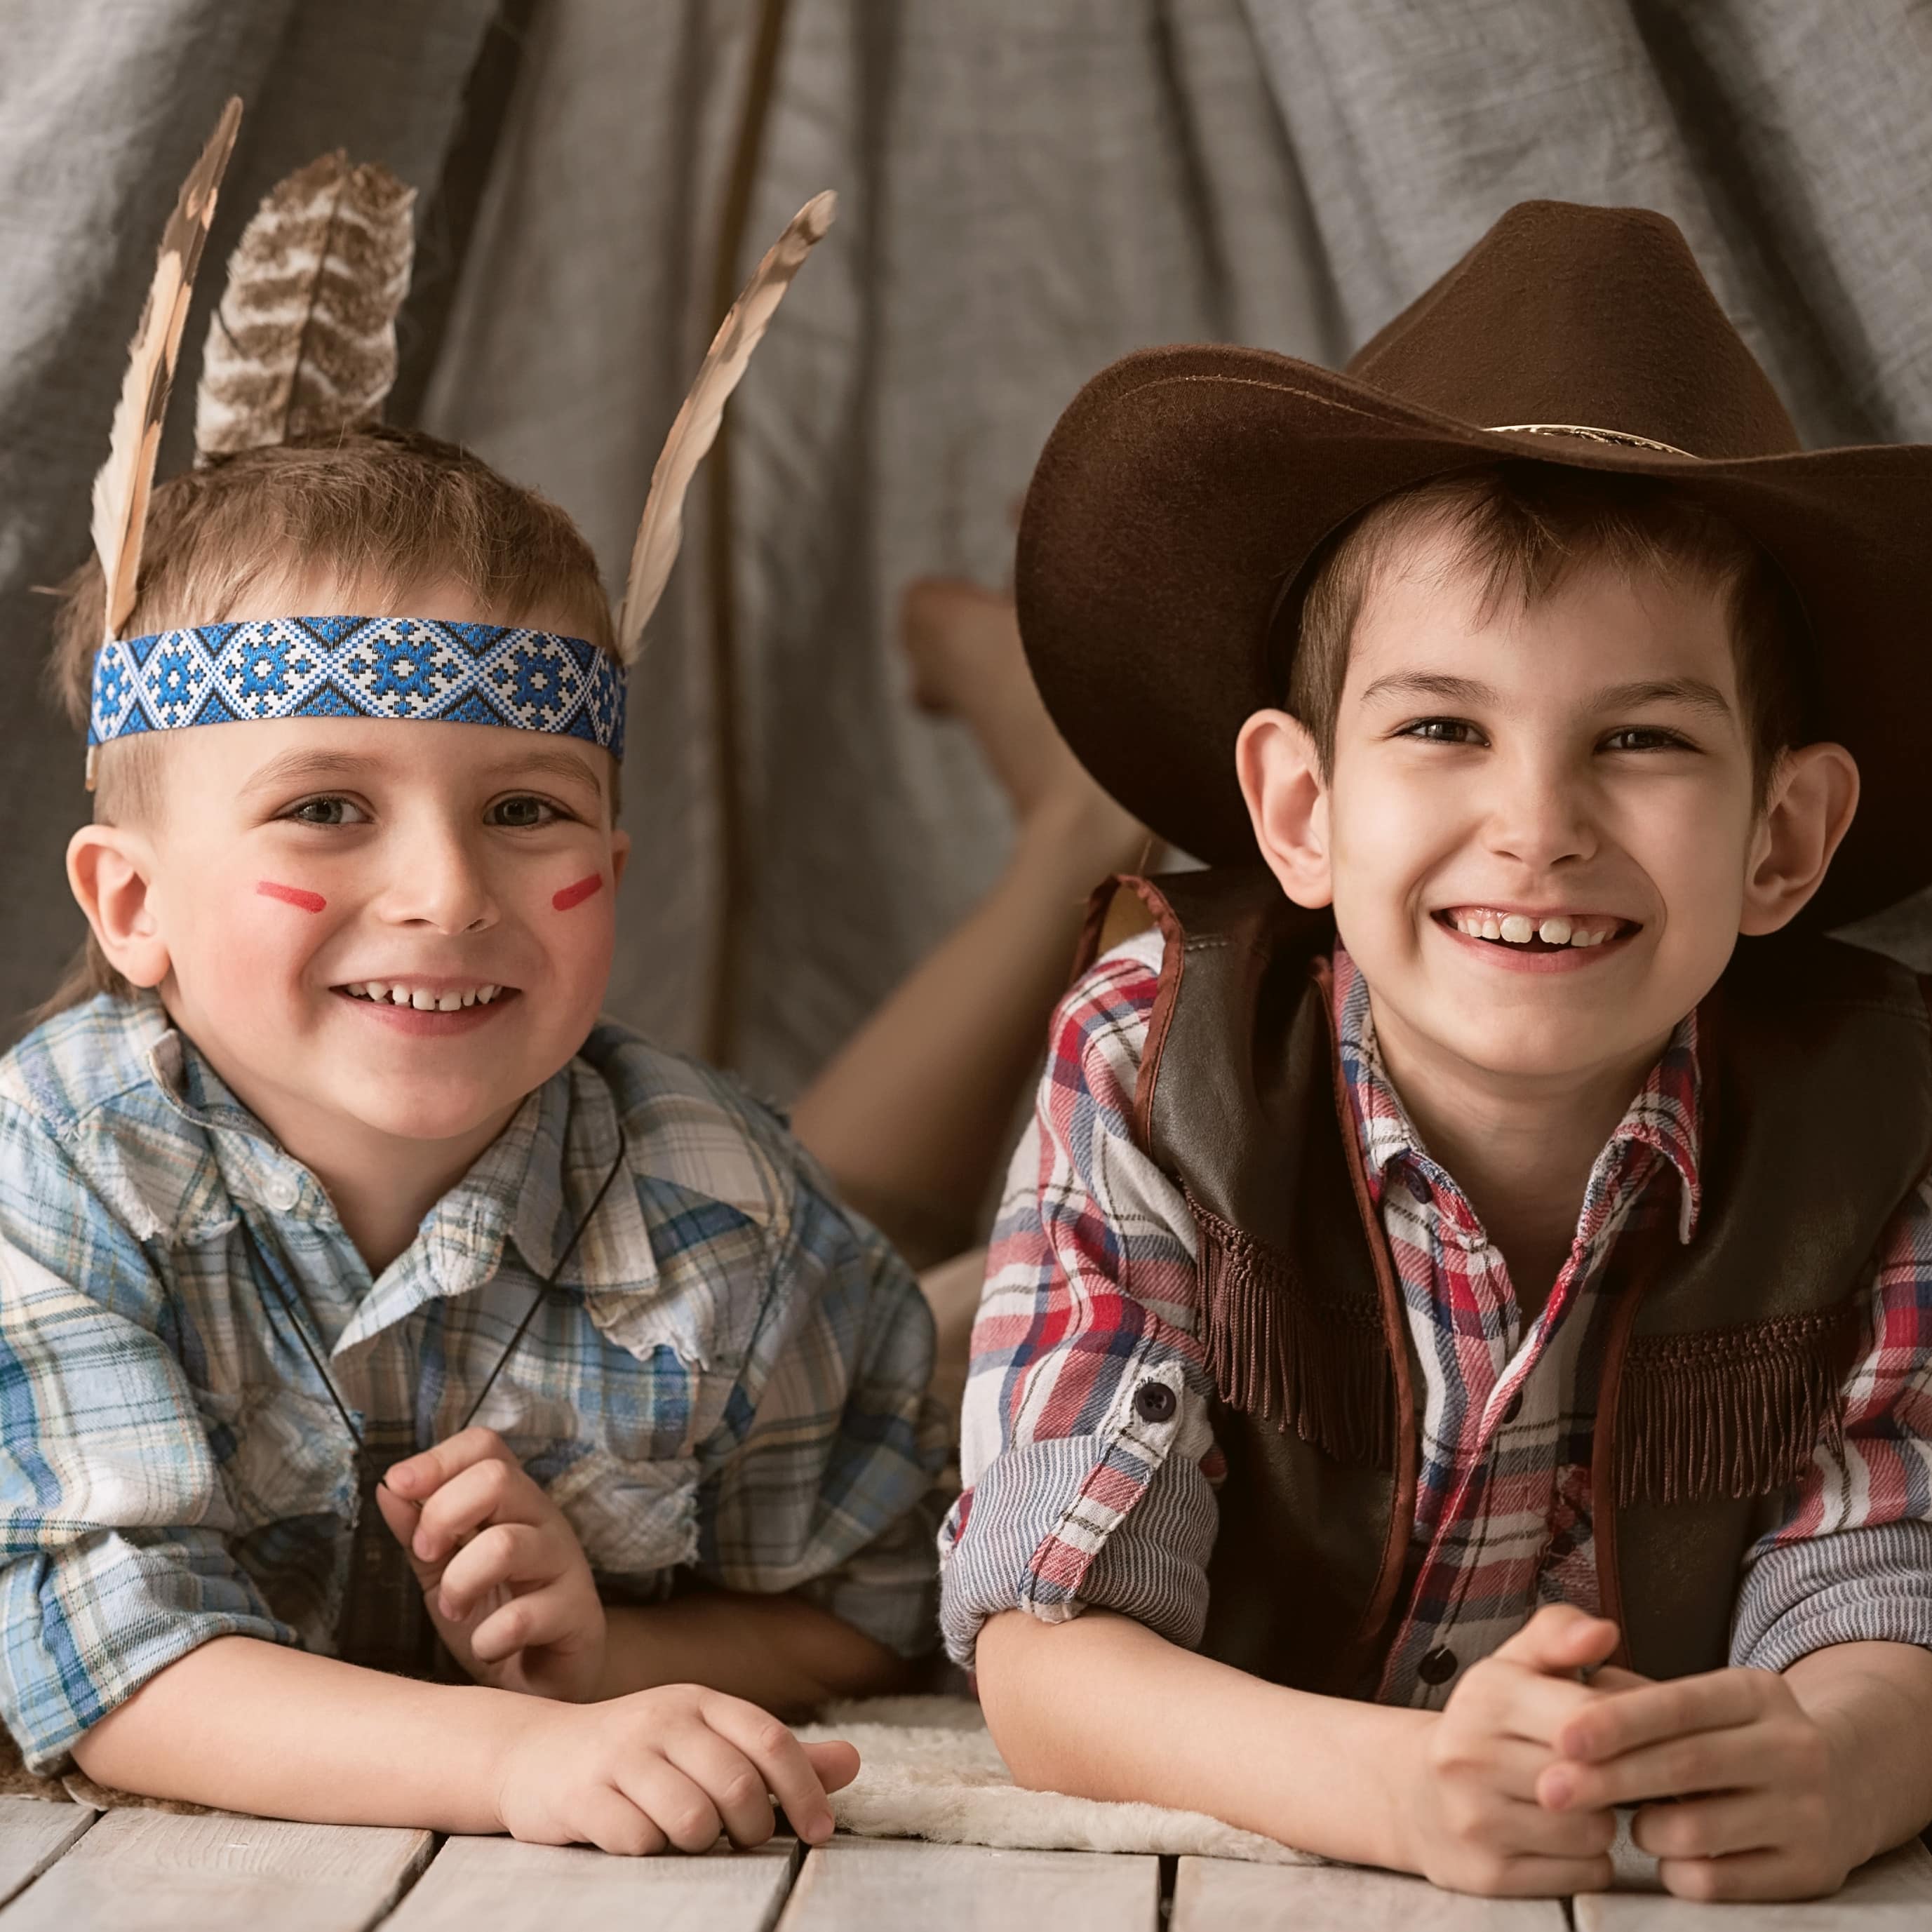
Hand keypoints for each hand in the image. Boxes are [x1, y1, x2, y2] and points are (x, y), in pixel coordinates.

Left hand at [376, 1427, 605, 1700]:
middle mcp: (543, 1521)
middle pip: (497, 1477)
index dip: (438, 1458)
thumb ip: (419, 1532)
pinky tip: (487, 1647)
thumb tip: (388, 1488)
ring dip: (460, 1581)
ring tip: (453, 1610)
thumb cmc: (494, 1617)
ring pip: (507, 1544)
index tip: (399, 1486)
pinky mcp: (578, 1614)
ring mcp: (565, 1565)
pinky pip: (525, 1616)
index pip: (484, 1446)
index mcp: (512, 1502)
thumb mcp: (444, 1573)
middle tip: (425, 1555)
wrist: (545, 1683)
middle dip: (443, 1515)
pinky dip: (490, 1637)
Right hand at [495, 1683, 860, 1853]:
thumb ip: (775, 1757)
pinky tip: (637, 1838)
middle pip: (738, 1788)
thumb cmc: (638, 1753)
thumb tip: (853, 1763)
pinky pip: (640, 1843)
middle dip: (751, 1830)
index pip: (771, 1741)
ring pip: (692, 1822)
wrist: (534, 1753)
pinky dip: (649, 1853)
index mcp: (700, 1702)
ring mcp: (620, 1755)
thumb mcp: (706, 1741)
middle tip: (738, 1841)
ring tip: (683, 1836)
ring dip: (698, 1845)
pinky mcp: (583, 1795)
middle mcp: (663, 1719)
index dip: (806, 1790)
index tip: (821, 1832)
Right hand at [1397, 1604, 1623, 1894]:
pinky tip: (1563, 1840)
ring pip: (1594, 1832)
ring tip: (1579, 1804)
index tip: (1633, 1732)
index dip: (1625, 1729)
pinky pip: (1582, 1875)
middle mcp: (1470, 1757)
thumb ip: (1559, 1636)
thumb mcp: (1512, 1667)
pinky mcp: (1488, 1875)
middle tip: (1607, 1770)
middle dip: (1614, 1776)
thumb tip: (1605, 1631)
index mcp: (1484, 1696)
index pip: (1587, 1718)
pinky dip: (1587, 1861)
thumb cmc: (1485, 1725)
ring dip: (1602, 1822)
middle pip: (1594, 1778)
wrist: (1413, 1795)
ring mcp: (1476, 1820)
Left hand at [1540, 1665, 1856, 1900]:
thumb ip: (1634, 1692)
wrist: (1843, 1784)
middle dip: (1609, 1778)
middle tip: (1551, 1790)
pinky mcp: (1811, 1871)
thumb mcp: (1702, 1698)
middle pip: (1685, 1766)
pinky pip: (1718, 1881)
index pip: (1678, 1705)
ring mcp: (1809, 1813)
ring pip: (1698, 1830)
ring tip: (1629, 1822)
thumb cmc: (1733, 1737)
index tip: (1561, 1738)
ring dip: (1643, 1829)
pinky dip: (1675, 1870)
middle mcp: (1794, 1748)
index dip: (1617, 1722)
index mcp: (1758, 1693)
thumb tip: (1568, 1689)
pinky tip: (1668, 1855)